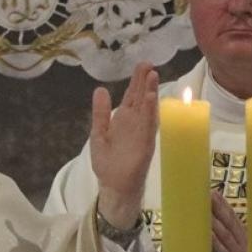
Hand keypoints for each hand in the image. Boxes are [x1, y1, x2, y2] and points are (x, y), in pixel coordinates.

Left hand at [91, 63, 159, 230]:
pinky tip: (150, 100)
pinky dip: (150, 113)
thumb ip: (100, 113)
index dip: (137, 81)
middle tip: (149, 64)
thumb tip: (100, 89)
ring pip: (147, 110)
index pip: (132, 96)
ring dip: (150, 94)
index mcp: (124, 120)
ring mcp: (141, 134)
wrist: (113, 186)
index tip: (142, 65)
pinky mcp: (144, 145)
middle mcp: (135, 124)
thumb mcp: (99, 133)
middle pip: (141, 99)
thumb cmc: (108, 163)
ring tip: (152, 76)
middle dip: (145, 82)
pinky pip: (148, 126)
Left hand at [210, 192, 247, 251]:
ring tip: (204, 206)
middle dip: (219, 207)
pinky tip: (207, 232)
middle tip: (207, 191)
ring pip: (226, 235)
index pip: (235, 223)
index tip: (215, 192)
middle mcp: (245, 247)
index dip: (225, 207)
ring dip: (214, 220)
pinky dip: (215, 242)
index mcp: (248, 245)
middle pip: (230, 224)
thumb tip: (220, 239)